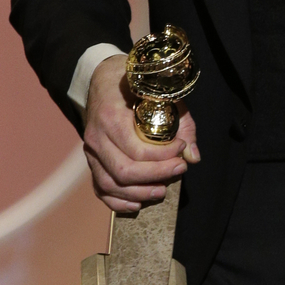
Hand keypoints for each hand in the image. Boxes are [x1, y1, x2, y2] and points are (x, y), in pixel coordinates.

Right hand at [83, 54, 199, 214]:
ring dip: (139, 193)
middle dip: (156, 176)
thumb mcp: (160, 94)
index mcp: (111, 116)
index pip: (137, 150)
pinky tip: (137, 204)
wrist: (102, 80)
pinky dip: (117, 201)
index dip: (164, 156)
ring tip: (162, 190)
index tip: (182, 148)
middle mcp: (96, 136)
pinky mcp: (91, 161)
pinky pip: (99, 189)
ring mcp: (90, 151)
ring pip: (110, 184)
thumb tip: (193, 156)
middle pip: (124, 171)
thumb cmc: (135, 87)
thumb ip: (181, 122)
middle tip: (179, 169)